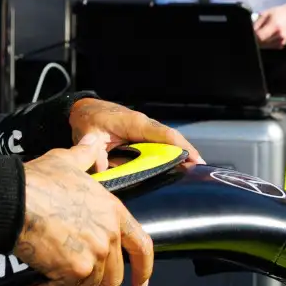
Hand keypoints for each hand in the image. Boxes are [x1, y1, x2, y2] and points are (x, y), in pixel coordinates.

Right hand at [17, 142, 153, 285]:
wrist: (15, 200)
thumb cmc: (38, 181)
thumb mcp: (67, 161)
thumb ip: (85, 156)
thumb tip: (92, 144)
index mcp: (113, 212)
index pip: (142, 245)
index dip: (144, 268)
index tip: (140, 283)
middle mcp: (108, 236)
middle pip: (113, 275)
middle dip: (95, 279)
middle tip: (74, 276)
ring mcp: (94, 255)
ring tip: (51, 277)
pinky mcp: (73, 271)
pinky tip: (33, 285)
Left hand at [68, 97, 204, 169]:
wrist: (84, 111)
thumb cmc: (89, 119)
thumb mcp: (89, 136)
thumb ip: (95, 153)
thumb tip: (103, 167)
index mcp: (135, 123)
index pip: (165, 134)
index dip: (181, 147)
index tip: (195, 160)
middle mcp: (145, 126)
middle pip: (172, 140)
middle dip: (187, 154)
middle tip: (201, 173)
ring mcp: (145, 131)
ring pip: (168, 144)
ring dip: (181, 156)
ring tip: (194, 174)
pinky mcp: (142, 137)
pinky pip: (159, 147)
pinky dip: (169, 157)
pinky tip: (177, 170)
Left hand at [253, 3, 285, 48]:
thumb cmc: (279, 13)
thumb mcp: (265, 14)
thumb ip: (256, 23)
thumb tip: (249, 31)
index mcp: (274, 26)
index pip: (259, 37)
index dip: (253, 36)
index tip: (250, 32)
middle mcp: (279, 36)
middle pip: (260, 43)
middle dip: (255, 38)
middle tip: (256, 31)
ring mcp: (281, 42)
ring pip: (263, 46)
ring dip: (260, 41)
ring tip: (264, 31)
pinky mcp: (281, 46)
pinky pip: (268, 46)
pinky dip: (265, 42)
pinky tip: (268, 35)